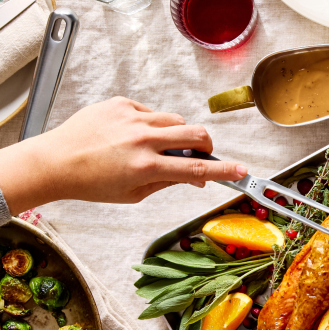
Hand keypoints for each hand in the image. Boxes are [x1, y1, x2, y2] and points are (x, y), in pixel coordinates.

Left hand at [0, 97, 246, 214]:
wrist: (55, 162)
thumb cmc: (92, 183)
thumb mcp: (135, 193)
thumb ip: (168, 182)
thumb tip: (195, 177)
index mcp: (146, 168)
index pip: (196, 169)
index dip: (224, 171)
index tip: (241, 171)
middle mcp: (142, 140)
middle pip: (196, 134)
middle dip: (206, 144)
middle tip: (200, 152)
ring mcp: (131, 119)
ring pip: (176, 120)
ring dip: (178, 134)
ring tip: (159, 146)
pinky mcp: (121, 104)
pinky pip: (152, 112)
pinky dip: (152, 124)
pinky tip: (134, 135)